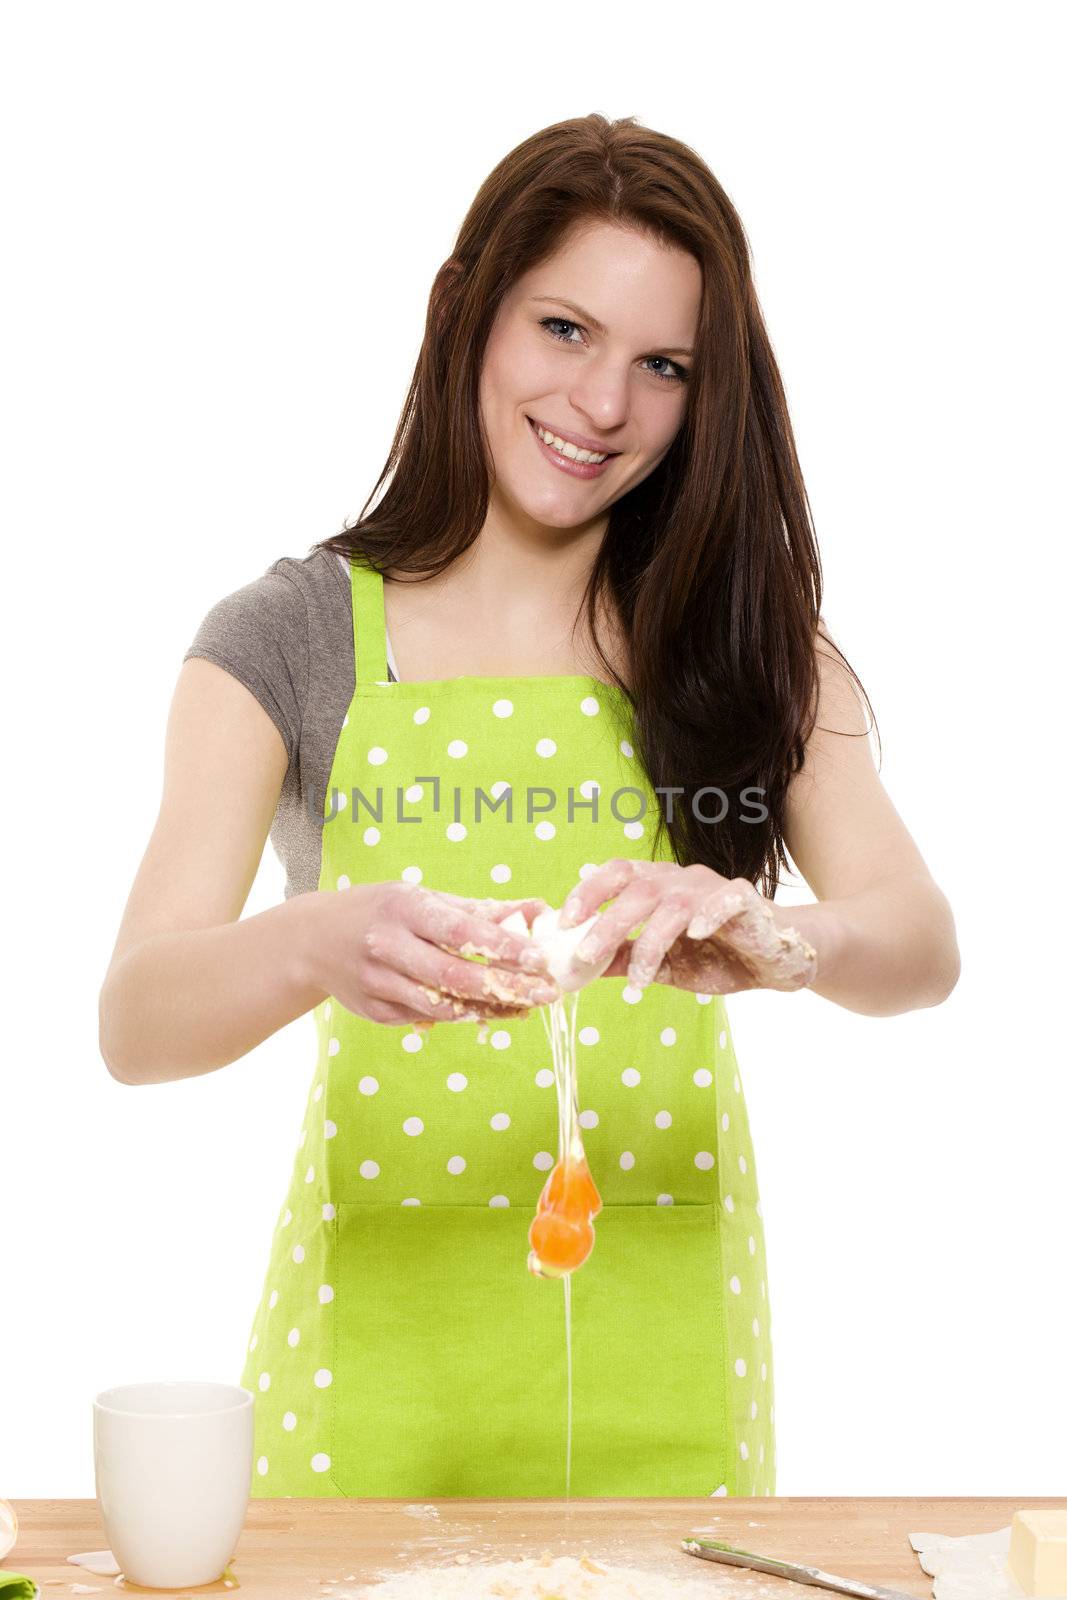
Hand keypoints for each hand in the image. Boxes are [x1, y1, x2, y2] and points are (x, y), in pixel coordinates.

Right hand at [301, 882, 560, 1025]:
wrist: (312, 940)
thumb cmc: (380, 911)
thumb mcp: (421, 898)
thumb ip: (477, 909)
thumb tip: (534, 910)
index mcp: (403, 909)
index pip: (460, 931)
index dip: (503, 947)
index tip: (540, 959)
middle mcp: (387, 945)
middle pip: (455, 975)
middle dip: (506, 986)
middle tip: (548, 992)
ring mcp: (377, 982)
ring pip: (443, 1005)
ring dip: (490, 1009)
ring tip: (527, 1006)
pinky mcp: (374, 1012)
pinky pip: (426, 1018)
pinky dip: (461, 1016)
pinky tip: (490, 1012)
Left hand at [557, 859, 817, 995]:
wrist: (775, 963)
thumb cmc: (717, 957)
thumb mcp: (664, 965)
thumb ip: (625, 960)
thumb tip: (576, 967)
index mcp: (657, 886)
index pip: (616, 874)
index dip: (588, 892)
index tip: (562, 922)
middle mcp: (681, 880)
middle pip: (638, 889)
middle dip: (608, 923)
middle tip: (584, 955)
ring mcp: (713, 888)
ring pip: (674, 903)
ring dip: (650, 941)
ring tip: (638, 981)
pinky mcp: (746, 901)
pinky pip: (726, 899)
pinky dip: (708, 914)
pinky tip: (694, 936)